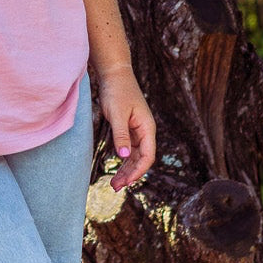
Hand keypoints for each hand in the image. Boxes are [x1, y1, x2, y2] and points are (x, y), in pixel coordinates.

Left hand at [97, 65, 154, 190]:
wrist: (114, 74)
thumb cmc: (117, 91)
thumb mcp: (117, 114)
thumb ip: (121, 135)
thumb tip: (125, 156)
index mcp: (147, 128)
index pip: (147, 156)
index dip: (138, 171)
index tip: (126, 182)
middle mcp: (145, 131)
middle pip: (142, 159)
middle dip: (130, 174)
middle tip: (115, 188)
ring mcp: (137, 131)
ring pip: (135, 156)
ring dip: (126, 170)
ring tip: (115, 184)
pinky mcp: (128, 128)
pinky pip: (129, 149)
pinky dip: (123, 160)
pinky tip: (117, 169)